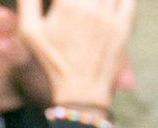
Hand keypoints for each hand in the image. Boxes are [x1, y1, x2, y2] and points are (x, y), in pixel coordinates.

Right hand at [18, 0, 133, 112]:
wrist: (81, 89)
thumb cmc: (51, 60)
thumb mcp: (29, 30)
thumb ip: (28, 1)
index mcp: (67, 5)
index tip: (61, 0)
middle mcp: (91, 8)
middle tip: (74, 2)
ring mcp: (110, 18)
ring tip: (89, 4)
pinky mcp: (124, 28)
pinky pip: (129, 1)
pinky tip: (107, 3)